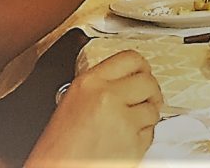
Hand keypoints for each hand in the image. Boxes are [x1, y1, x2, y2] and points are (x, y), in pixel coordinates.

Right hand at [28, 50, 161, 167]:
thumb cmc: (57, 151)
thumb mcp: (71, 104)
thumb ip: (97, 88)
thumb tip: (122, 82)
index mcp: (88, 83)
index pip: (129, 58)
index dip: (141, 67)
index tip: (143, 73)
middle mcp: (107, 97)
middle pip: (147, 81)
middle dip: (150, 92)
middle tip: (145, 100)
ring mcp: (123, 120)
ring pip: (152, 108)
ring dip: (146, 117)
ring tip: (129, 127)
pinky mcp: (133, 144)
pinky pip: (150, 133)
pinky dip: (143, 138)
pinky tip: (125, 142)